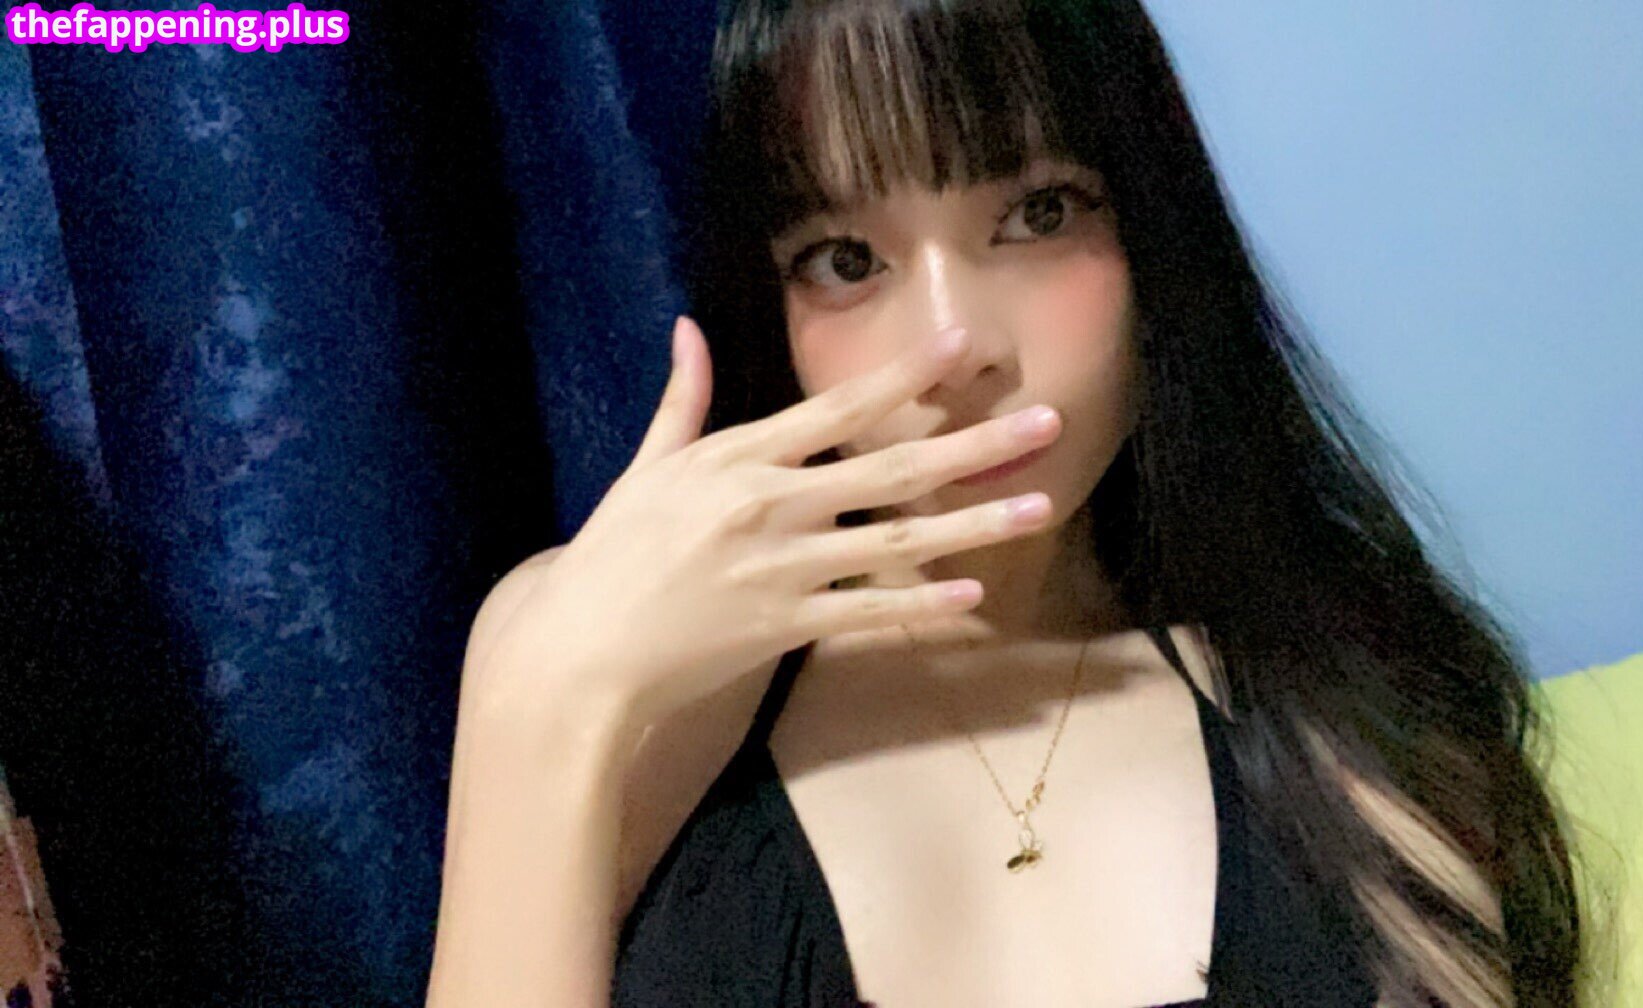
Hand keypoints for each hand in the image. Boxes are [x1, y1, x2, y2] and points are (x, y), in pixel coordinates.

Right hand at [470, 316, 1061, 731]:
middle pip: (892, 468)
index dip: (907, 373)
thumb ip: (680, 400)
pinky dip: (921, 604)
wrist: (581, 652)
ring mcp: (784, 569)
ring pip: (898, 541)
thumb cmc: (610, 555)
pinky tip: (976, 594)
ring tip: (1041, 506)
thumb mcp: (644, 468)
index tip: (965, 345)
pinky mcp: (786, 626)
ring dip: (977, 524)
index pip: (838, 406)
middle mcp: (771, 505)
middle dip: (977, 443)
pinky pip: (868, 613)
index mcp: (738, 459)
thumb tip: (686, 328)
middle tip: (1048, 420)